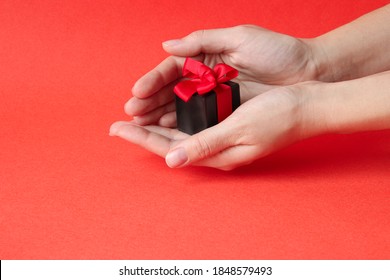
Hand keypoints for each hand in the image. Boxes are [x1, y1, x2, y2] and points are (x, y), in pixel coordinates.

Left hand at [110, 86, 304, 169]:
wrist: (305, 106)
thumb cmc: (278, 116)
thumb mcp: (240, 129)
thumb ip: (206, 144)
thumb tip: (172, 160)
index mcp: (216, 154)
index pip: (169, 148)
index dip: (141, 138)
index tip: (117, 129)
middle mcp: (215, 149)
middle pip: (169, 143)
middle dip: (142, 133)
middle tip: (117, 124)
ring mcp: (220, 137)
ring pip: (179, 133)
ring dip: (156, 125)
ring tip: (134, 118)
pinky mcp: (225, 125)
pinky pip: (192, 124)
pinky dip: (175, 117)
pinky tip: (165, 111)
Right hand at [125, 25, 317, 126]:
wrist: (308, 71)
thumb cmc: (277, 51)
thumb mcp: (240, 38)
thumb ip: (202, 41)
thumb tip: (167, 45)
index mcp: (207, 58)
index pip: (172, 70)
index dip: (153, 81)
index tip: (137, 93)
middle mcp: (207, 79)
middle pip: (171, 92)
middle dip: (150, 103)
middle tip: (132, 114)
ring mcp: (216, 98)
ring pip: (181, 108)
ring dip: (160, 116)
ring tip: (141, 125)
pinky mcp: (228, 113)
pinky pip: (200, 121)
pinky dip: (183, 125)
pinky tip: (167, 130)